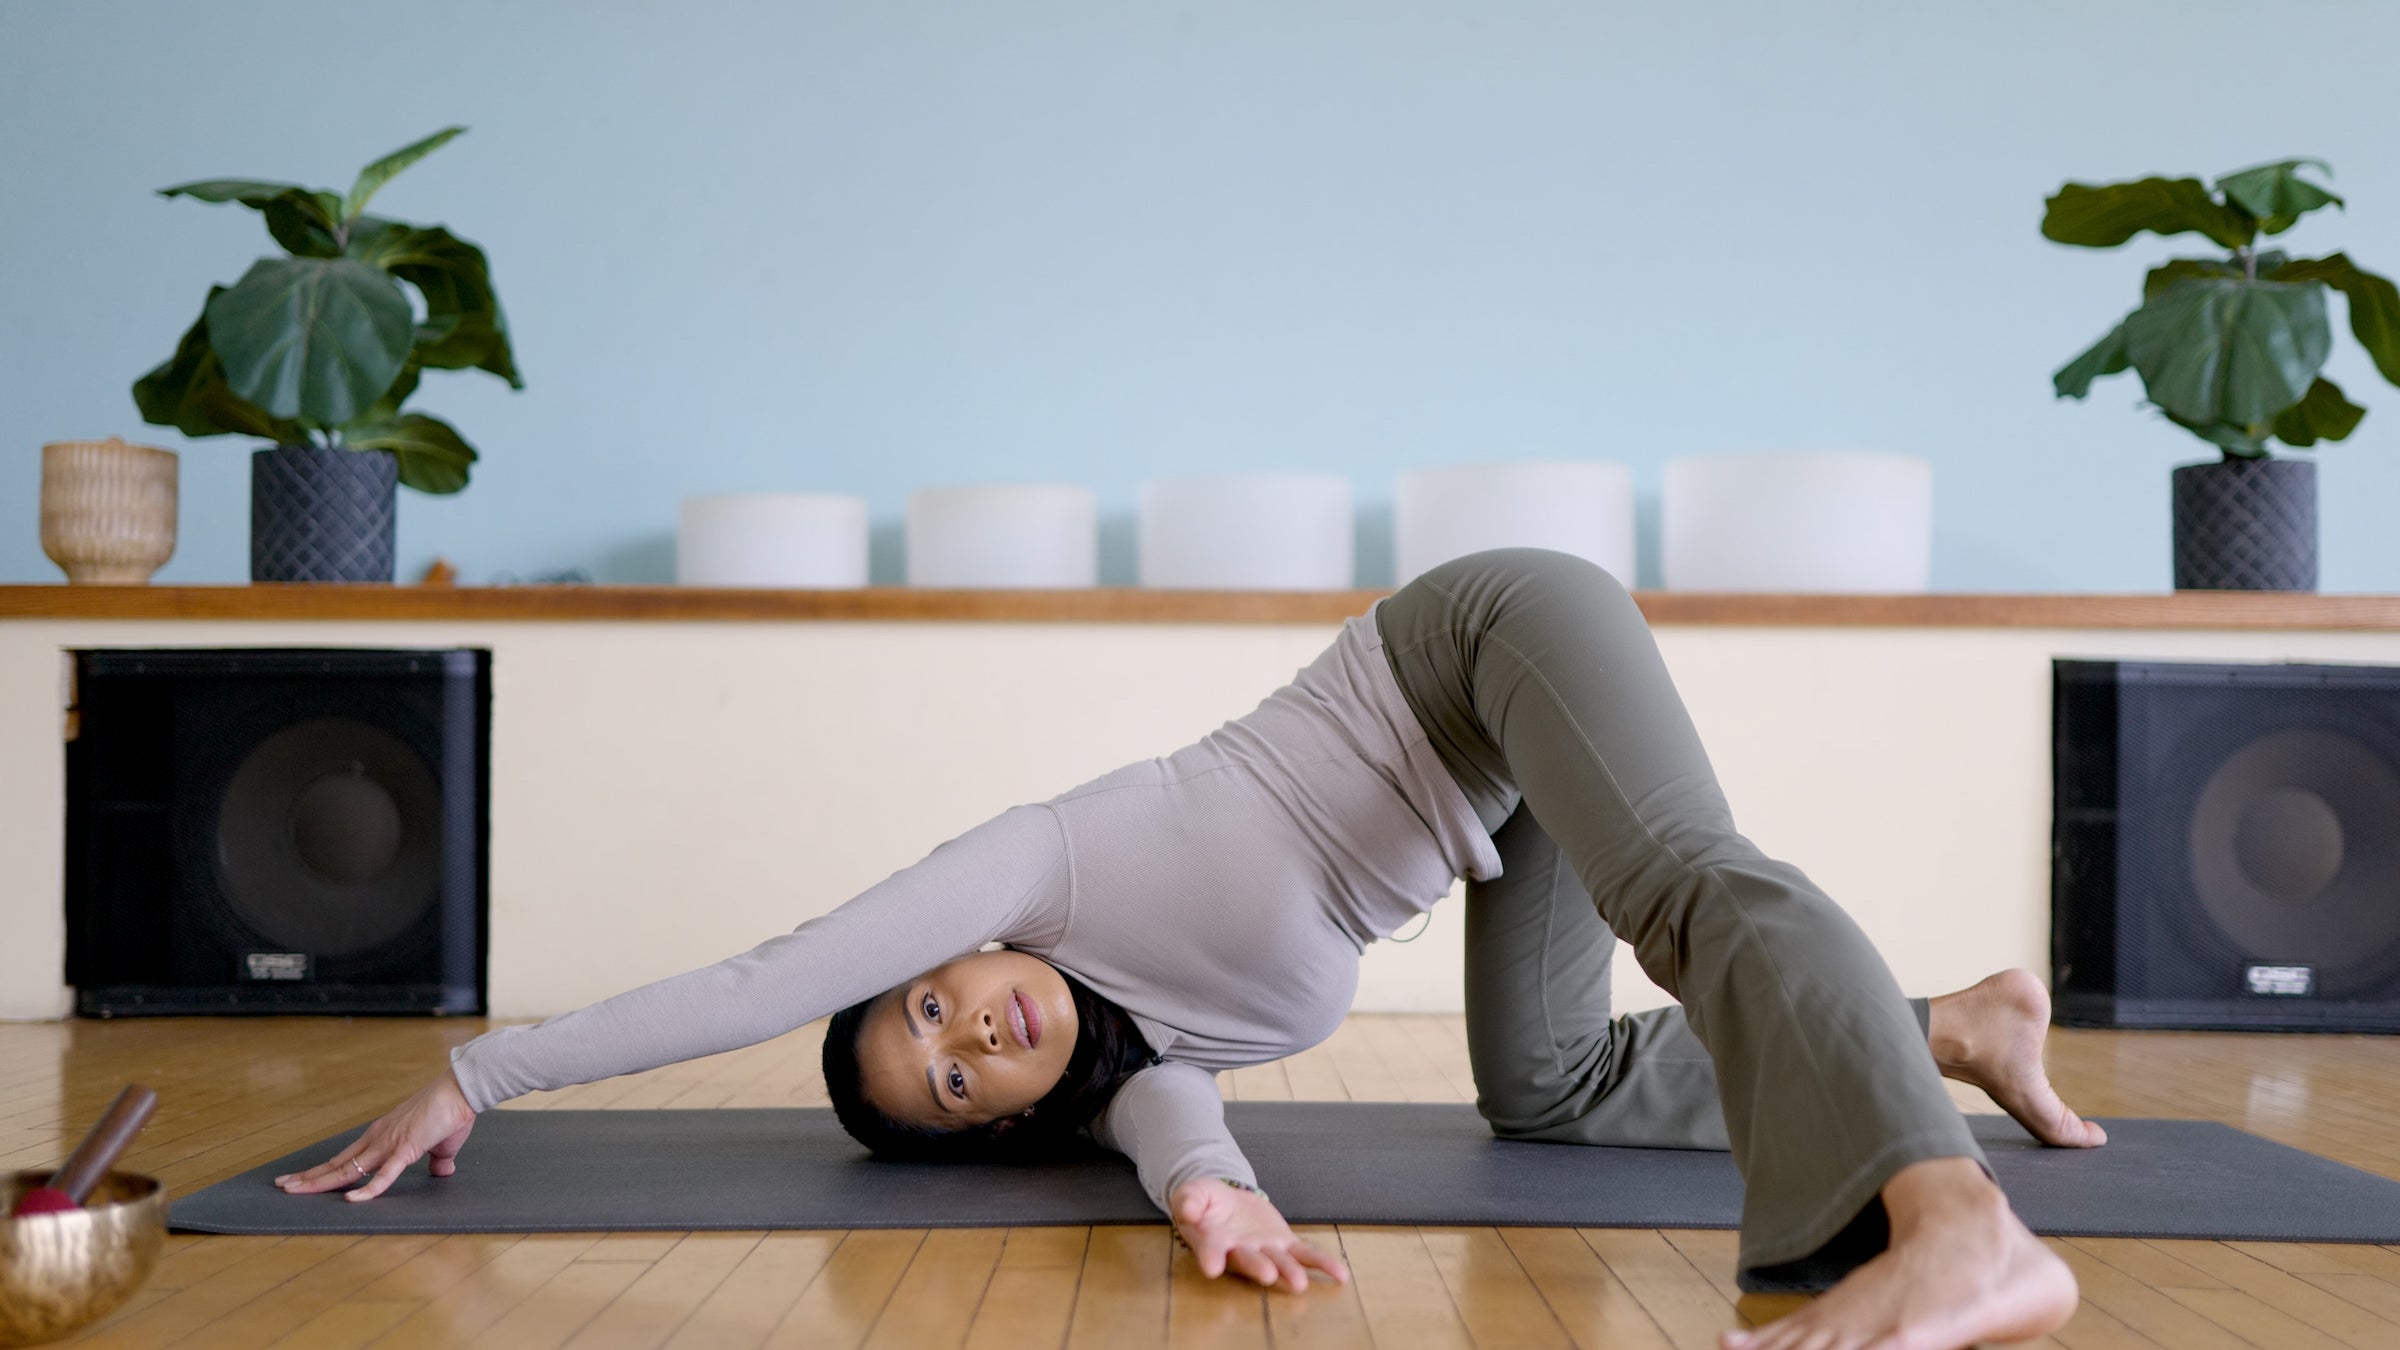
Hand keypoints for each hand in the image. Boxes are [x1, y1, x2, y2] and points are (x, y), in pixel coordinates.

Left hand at [275, 1069, 476, 1201]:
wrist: (461, 1090)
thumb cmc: (452, 1112)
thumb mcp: (441, 1145)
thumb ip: (437, 1161)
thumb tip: (442, 1172)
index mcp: (382, 1136)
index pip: (345, 1157)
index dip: (322, 1170)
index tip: (301, 1178)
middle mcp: (377, 1138)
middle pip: (336, 1163)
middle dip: (308, 1177)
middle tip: (282, 1185)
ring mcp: (388, 1143)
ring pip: (348, 1169)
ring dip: (320, 1181)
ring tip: (294, 1190)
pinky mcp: (406, 1149)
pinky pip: (384, 1175)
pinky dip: (367, 1189)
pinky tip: (351, 1199)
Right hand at [1170, 1179, 1348, 1290]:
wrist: (1225, 1203)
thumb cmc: (1204, 1203)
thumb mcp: (1191, 1194)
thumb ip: (1188, 1200)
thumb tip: (1186, 1209)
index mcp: (1212, 1241)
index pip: (1210, 1250)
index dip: (1211, 1258)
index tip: (1211, 1268)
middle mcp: (1240, 1252)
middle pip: (1249, 1261)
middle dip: (1258, 1268)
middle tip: (1268, 1276)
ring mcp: (1265, 1251)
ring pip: (1279, 1263)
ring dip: (1290, 1272)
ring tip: (1300, 1284)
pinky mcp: (1285, 1244)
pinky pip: (1306, 1255)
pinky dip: (1323, 1264)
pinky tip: (1340, 1275)